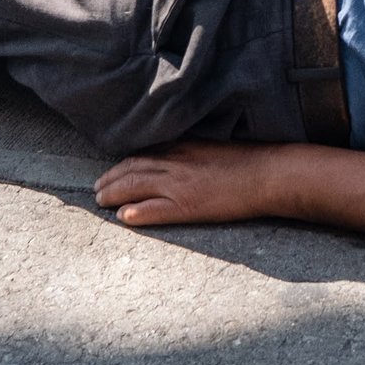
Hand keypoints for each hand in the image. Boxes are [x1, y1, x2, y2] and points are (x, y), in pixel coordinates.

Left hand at [94, 140, 282, 226]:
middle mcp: (176, 163)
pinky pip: (154, 210)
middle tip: (97, 190)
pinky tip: (124, 218)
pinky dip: (136, 213)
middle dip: (110, 179)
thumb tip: (173, 157)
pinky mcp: (188, 206)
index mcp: (183, 146)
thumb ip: (190, 150)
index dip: (122, 164)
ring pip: (135, 187)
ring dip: (114, 195)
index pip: (143, 154)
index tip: (110, 171)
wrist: (267, 174)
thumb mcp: (212, 147)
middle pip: (132, 169)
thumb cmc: (247, 160)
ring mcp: (180, 184)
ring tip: (102, 202)